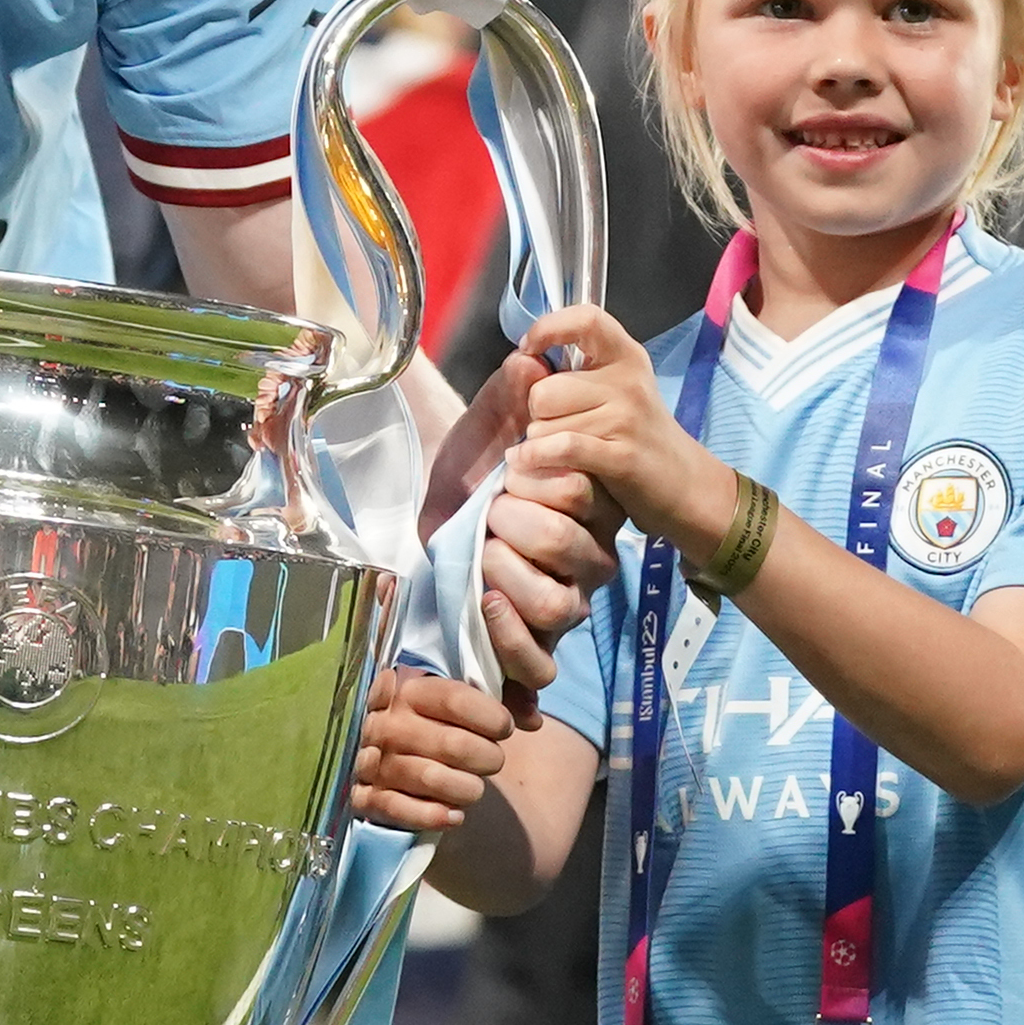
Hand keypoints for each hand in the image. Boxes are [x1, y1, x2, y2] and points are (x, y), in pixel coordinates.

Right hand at [351, 666, 515, 835]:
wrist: (400, 757)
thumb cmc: (442, 724)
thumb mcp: (468, 700)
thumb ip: (506, 699)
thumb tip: (533, 720)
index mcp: (406, 688)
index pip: (454, 699)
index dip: (492, 718)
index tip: (505, 728)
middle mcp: (384, 723)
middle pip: (452, 744)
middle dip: (487, 758)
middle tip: (492, 762)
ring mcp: (371, 761)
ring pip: (433, 780)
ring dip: (468, 790)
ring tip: (474, 788)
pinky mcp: (366, 797)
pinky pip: (403, 811)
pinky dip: (436, 816)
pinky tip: (454, 815)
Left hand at [420, 341, 618, 723]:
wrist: (433, 521)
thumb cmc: (469, 471)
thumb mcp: (484, 425)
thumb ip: (509, 393)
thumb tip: (529, 360)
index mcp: (590, 501)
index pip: (585, 492)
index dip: (541, 479)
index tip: (509, 470)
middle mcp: (587, 555)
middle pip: (569, 545)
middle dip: (515, 524)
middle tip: (488, 514)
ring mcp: (565, 603)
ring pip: (558, 604)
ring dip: (507, 575)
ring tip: (480, 556)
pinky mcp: (536, 643)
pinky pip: (542, 664)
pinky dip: (511, 643)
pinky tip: (485, 606)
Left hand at [511, 304, 734, 563]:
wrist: (686, 485)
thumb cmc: (637, 437)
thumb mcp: (616, 392)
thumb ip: (577, 373)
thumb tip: (522, 361)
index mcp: (626, 357)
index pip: (586, 319)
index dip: (548, 328)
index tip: (528, 348)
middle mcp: (628, 381)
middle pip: (544, 390)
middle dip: (536, 415)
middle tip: (556, 429)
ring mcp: (627, 418)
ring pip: (545, 425)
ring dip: (540, 444)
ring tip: (563, 453)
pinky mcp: (622, 457)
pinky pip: (561, 448)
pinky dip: (537, 457)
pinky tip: (529, 461)